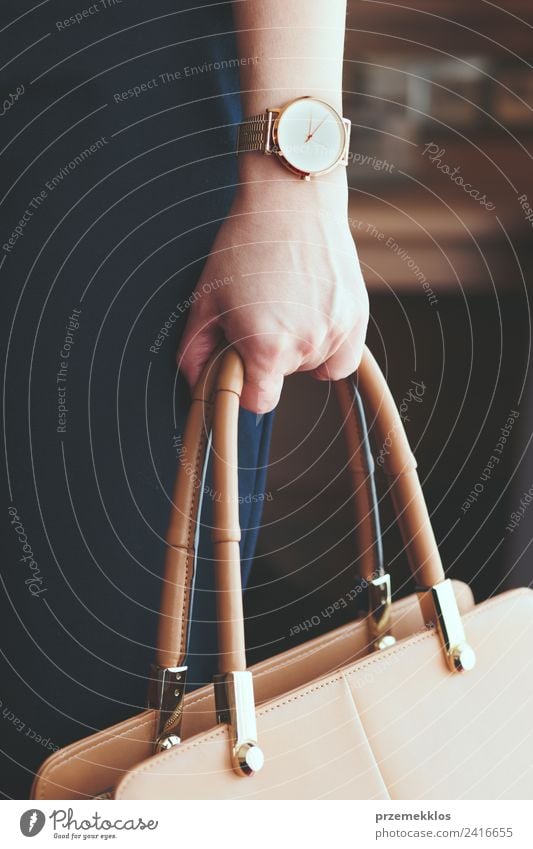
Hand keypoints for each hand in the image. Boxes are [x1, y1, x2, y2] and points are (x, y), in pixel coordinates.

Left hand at [177, 159, 368, 413]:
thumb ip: (195, 350)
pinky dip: (329, 348)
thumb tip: (197, 385)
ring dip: (298, 350)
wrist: (291, 199)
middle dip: (266, 359)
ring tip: (285, 307)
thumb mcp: (206, 298)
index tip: (239, 368)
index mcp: (267, 347)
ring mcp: (337, 331)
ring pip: (313, 368)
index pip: (259, 403)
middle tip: (257, 316)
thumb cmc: (244, 245)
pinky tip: (312, 318)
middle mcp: (307, 345)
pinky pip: (343, 357)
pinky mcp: (357, 316)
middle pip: (284, 380)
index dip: (244, 389)